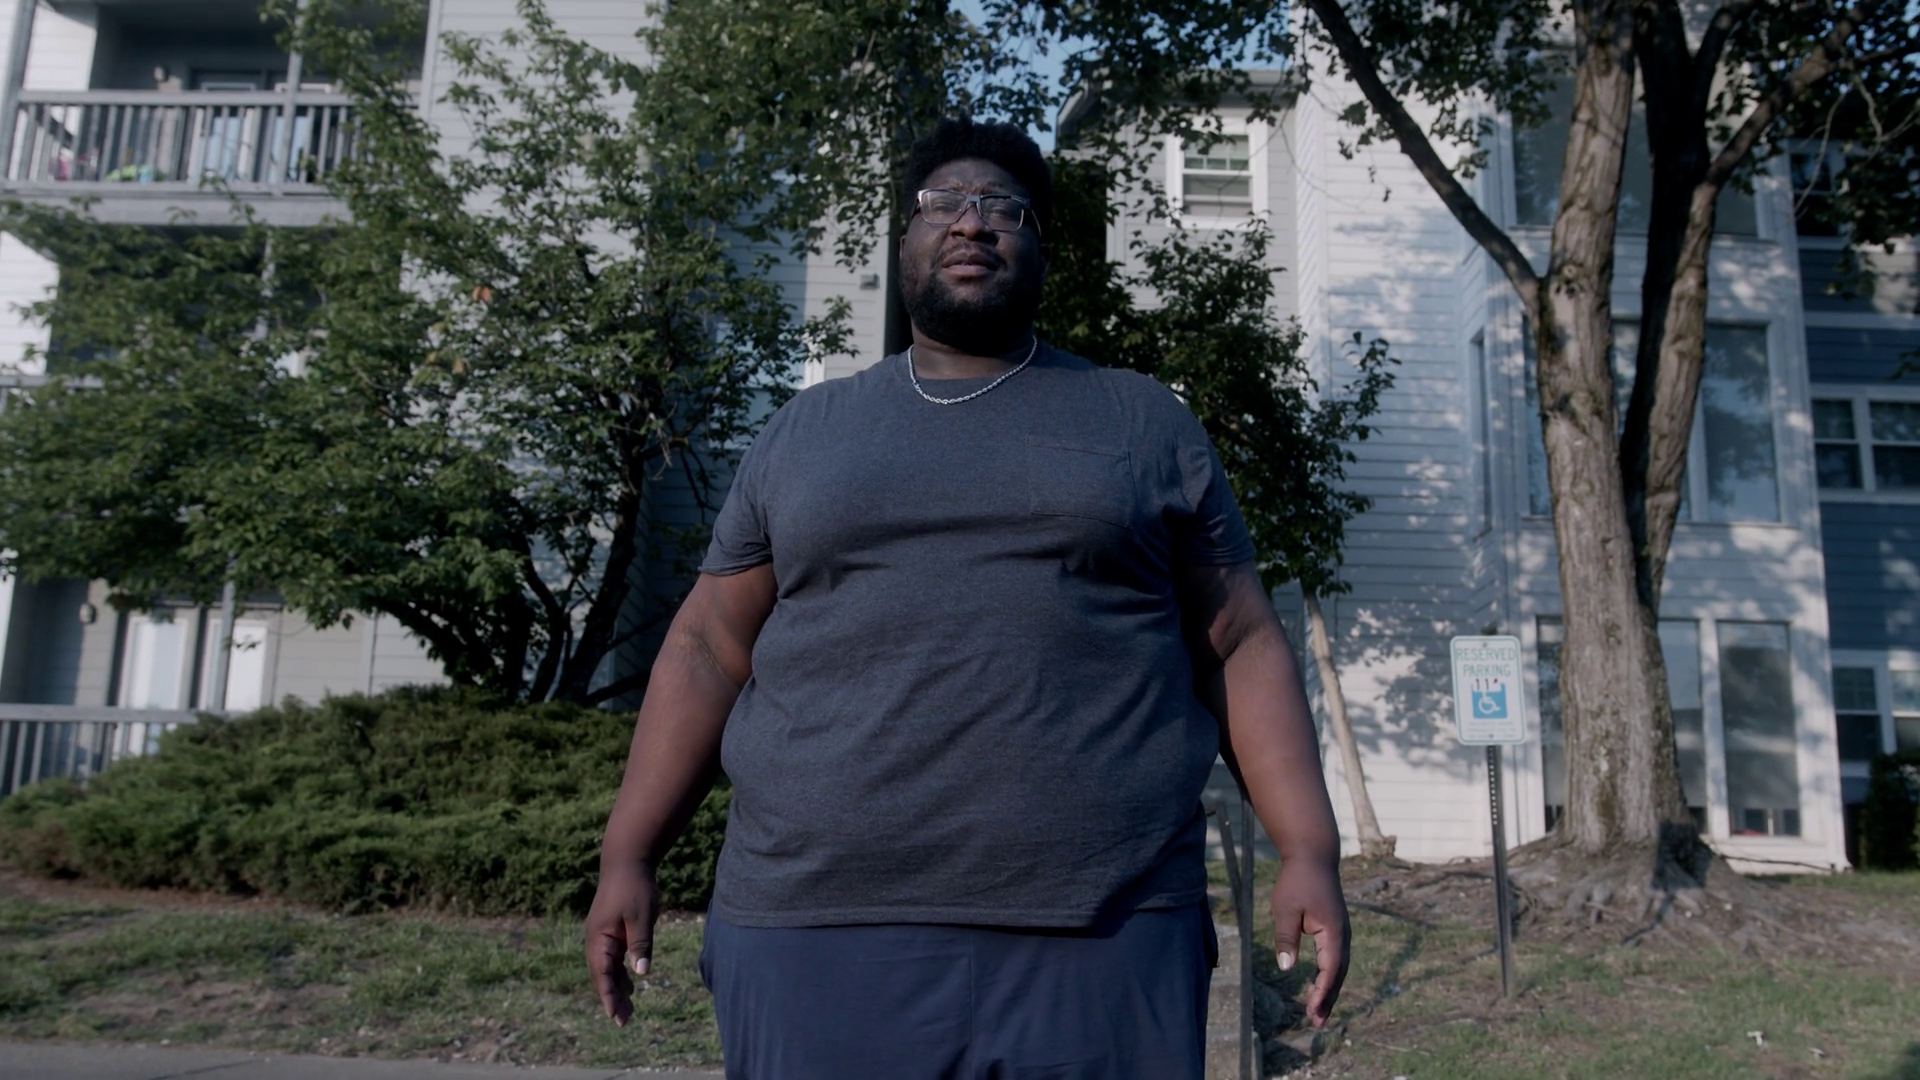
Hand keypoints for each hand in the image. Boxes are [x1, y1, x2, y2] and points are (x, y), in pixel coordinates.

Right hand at [584, 860, 660, 1026]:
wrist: (627, 862)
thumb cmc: (634, 888)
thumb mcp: (641, 917)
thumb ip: (640, 945)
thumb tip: (641, 974)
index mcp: (599, 938)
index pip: (602, 974)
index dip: (608, 996)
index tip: (615, 1016)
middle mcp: (596, 940)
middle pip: (603, 976)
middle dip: (613, 998)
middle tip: (625, 1021)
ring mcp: (602, 936)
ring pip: (607, 968)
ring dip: (617, 987)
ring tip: (628, 1009)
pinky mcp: (611, 931)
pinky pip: (613, 958)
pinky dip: (620, 972)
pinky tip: (630, 984)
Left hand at [1270, 857, 1349, 1027]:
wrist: (1312, 856)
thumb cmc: (1297, 880)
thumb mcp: (1286, 908)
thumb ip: (1286, 938)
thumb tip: (1286, 968)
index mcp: (1333, 932)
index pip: (1330, 969)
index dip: (1321, 992)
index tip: (1311, 1010)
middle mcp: (1342, 935)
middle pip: (1338, 974)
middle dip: (1328, 999)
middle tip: (1315, 1022)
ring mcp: (1341, 932)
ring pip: (1338, 968)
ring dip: (1329, 990)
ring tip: (1317, 1012)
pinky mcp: (1335, 929)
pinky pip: (1334, 959)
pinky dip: (1328, 976)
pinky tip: (1316, 986)